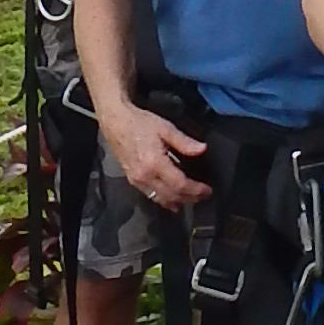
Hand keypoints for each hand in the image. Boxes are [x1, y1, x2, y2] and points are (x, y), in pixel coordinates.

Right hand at [99, 98, 208, 212]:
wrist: (115, 123)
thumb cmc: (140, 123)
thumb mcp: (166, 128)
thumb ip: (184, 142)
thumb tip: (202, 149)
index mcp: (155, 163)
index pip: (180, 184)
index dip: (195, 190)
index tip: (208, 191)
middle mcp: (145, 176)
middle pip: (171, 195)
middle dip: (190, 198)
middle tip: (204, 197)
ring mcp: (136, 180)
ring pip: (160, 199)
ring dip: (177, 201)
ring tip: (192, 199)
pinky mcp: (132, 180)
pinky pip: (150, 195)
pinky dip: (164, 200)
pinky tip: (172, 201)